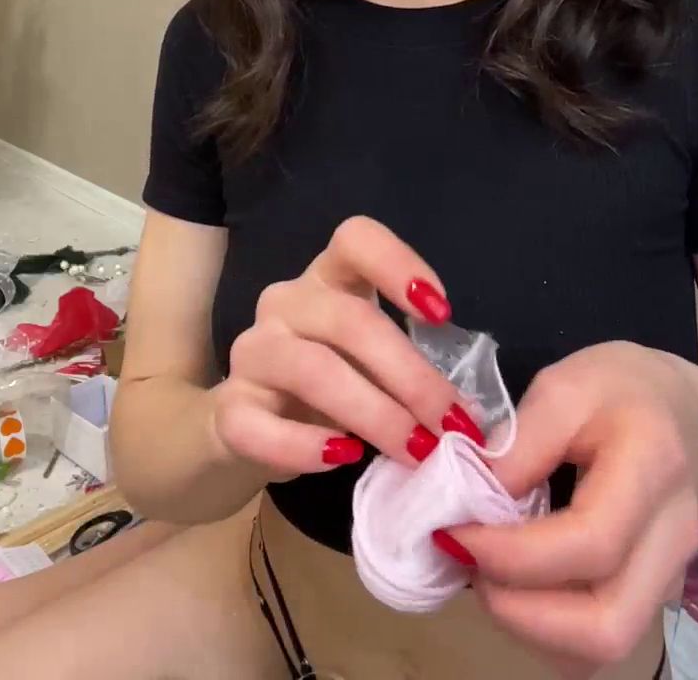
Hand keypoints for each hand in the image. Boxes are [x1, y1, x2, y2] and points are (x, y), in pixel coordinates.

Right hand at [211, 216, 480, 480]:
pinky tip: (343, 458)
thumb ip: (413, 371)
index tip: (441, 313)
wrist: (253, 429)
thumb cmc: (334, 384)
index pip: (355, 239)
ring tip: (416, 452)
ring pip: (312, 370)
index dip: (398, 264)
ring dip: (374, 414)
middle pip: (348, 320)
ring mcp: (253, 352)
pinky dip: (305, 445)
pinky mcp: (229, 408)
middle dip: (410, 375)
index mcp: (328, 279)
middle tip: (453, 426)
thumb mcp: (373, 362)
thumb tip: (468, 416)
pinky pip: (260, 425)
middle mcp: (286, 303)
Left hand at [446, 342, 697, 676]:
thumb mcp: (564, 385)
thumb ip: (520, 440)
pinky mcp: (652, 597)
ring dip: (529, 626)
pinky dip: (545, 629)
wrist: (677, 412)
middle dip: (521, 614)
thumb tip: (474, 499)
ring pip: (600, 648)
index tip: (455, 532)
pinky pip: (596, 642)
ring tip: (486, 570)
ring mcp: (670, 577)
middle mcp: (673, 537)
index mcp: (653, 466)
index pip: (590, 542)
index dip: (514, 554)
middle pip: (607, 626)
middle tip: (468, 564)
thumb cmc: (616, 390)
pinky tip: (515, 582)